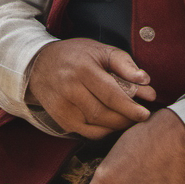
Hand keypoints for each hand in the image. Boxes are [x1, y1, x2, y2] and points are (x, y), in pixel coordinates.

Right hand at [27, 38, 155, 138]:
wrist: (38, 65)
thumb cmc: (75, 55)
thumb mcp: (100, 50)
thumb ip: (124, 64)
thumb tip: (146, 81)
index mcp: (83, 69)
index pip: (111, 94)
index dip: (130, 107)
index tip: (145, 113)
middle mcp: (70, 89)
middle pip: (105, 113)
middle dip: (126, 118)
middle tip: (141, 116)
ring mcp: (63, 106)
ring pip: (97, 125)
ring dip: (117, 124)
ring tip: (128, 117)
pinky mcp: (60, 119)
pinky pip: (88, 133)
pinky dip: (104, 130)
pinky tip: (111, 121)